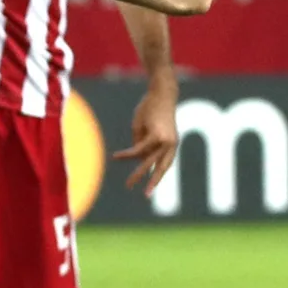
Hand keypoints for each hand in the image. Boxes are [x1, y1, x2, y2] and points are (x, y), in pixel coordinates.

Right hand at [116, 77, 180, 195]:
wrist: (160, 92)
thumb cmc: (152, 107)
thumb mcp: (145, 127)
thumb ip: (142, 141)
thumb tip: (136, 155)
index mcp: (171, 143)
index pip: (165, 163)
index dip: (157, 175)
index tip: (150, 187)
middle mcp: (171, 144)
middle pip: (160, 167)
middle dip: (152, 181)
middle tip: (146, 195)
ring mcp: (165, 141)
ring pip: (149, 162)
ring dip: (138, 174)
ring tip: (128, 184)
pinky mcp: (156, 136)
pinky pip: (139, 149)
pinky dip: (127, 154)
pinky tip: (116, 157)